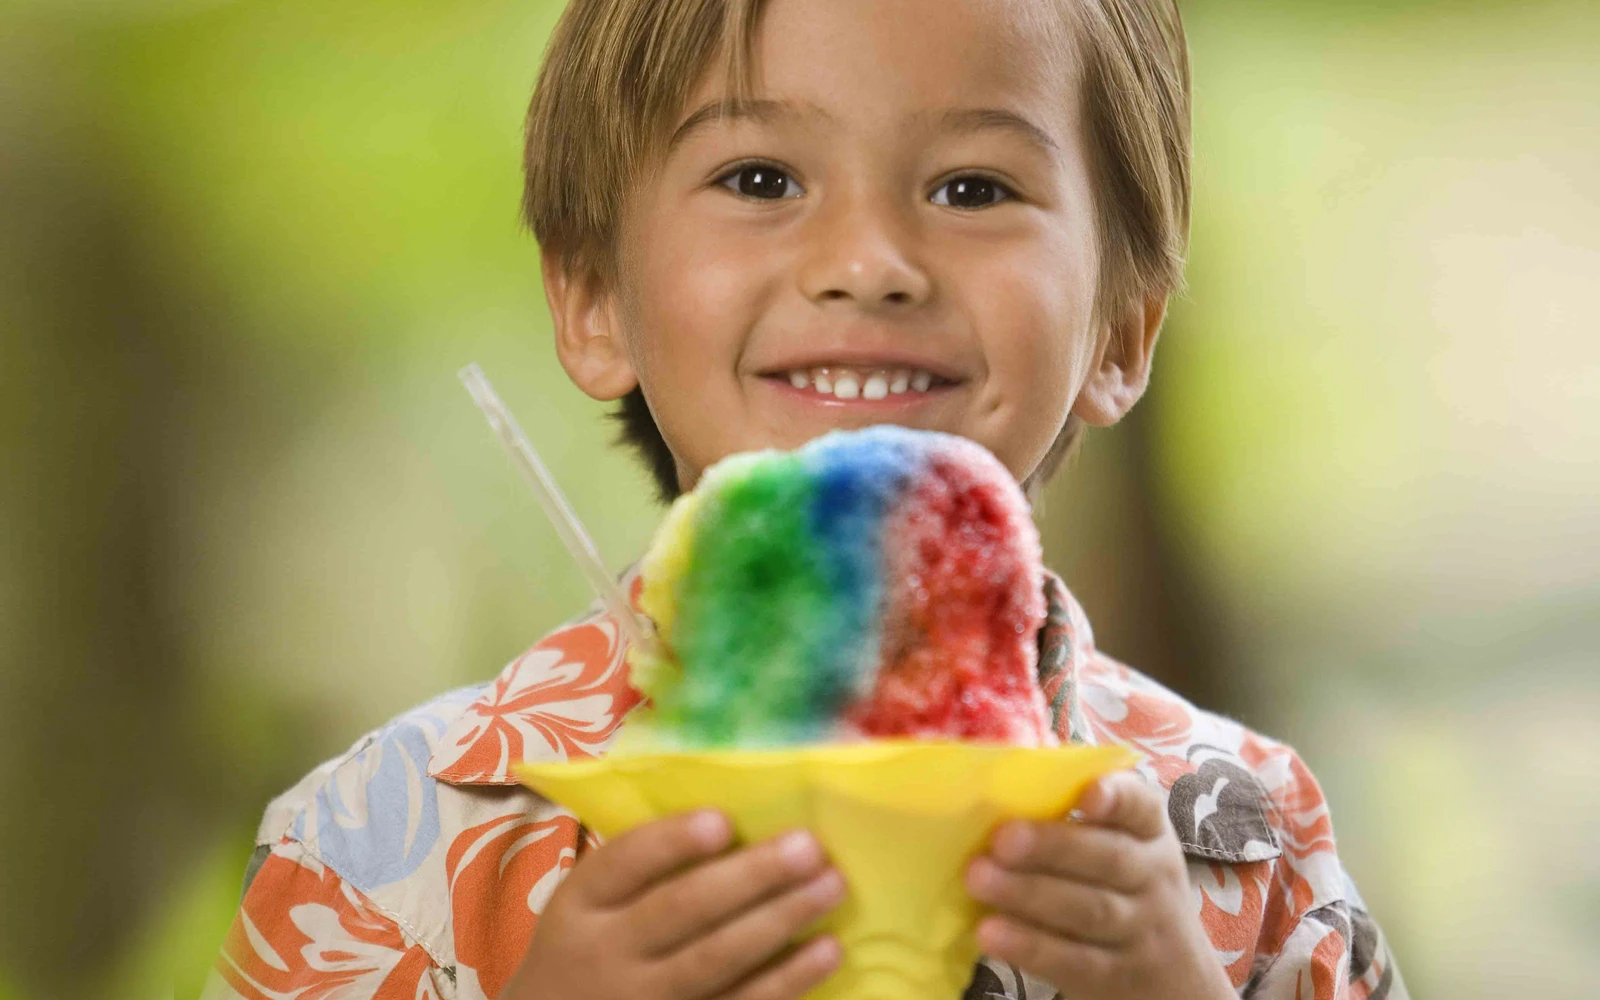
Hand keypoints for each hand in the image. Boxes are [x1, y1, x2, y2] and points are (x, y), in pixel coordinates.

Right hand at [505, 810, 845, 999]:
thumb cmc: (590, 942)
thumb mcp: (591, 903)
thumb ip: (644, 865)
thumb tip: (739, 810)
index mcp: (583, 903)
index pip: (623, 862)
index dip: (673, 841)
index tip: (723, 819)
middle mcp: (608, 952)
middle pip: (681, 909)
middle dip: (750, 876)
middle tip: (808, 847)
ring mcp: (645, 999)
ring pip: (715, 959)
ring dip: (780, 920)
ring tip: (831, 885)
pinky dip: (787, 980)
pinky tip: (827, 950)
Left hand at [965, 772, 1235, 999]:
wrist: (1177, 978)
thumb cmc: (1128, 890)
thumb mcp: (1124, 847)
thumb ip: (1077, 816)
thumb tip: (1009, 773)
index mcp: (1149, 834)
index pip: (1142, 808)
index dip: (1117, 798)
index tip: (1087, 792)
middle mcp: (1152, 878)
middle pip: (1109, 860)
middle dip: (1052, 847)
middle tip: (1001, 839)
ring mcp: (1138, 931)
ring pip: (1089, 911)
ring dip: (1029, 894)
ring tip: (978, 880)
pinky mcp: (1114, 976)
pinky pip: (1073, 961)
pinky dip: (1030, 947)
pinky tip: (990, 933)